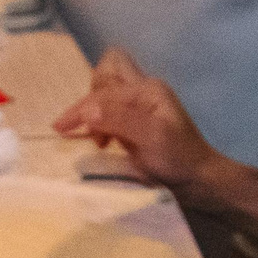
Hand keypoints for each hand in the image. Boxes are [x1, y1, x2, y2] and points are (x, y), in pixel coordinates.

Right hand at [55, 48, 221, 192]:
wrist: (197, 181)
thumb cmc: (178, 158)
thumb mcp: (151, 137)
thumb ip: (120, 119)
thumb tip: (87, 110)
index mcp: (147, 89)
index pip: (103, 91)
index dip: (80, 109)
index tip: (60, 130)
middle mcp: (143, 91)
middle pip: (105, 76)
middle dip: (89, 100)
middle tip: (87, 130)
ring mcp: (140, 106)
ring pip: (105, 92)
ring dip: (93, 111)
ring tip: (99, 140)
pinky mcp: (136, 122)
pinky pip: (109, 110)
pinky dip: (99, 122)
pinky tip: (104, 143)